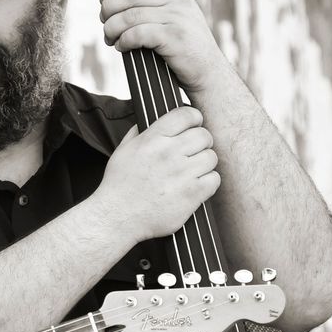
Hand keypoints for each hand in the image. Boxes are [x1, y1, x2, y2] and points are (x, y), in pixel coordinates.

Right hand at [93, 106, 219, 243]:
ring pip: (211, 157)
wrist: (117, 216)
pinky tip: (195, 185)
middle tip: (192, 152)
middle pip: (204, 136)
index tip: (193, 126)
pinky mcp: (192, 194)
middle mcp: (168, 153)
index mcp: (152, 139)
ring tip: (192, 171)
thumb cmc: (119, 185)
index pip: (187, 115)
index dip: (194, 119)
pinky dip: (208, 182)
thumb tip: (153, 120)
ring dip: (204, 164)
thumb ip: (139, 132)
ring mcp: (181, 174)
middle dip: (200, 143)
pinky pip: (214, 179)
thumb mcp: (123, 150)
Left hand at [98, 0, 229, 91]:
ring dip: (112, 28)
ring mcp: (178, 17)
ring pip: (130, 16)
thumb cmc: (178, 44)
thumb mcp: (165, 16)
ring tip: (110, 38)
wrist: (207, 71)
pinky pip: (137, 33)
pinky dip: (124, 41)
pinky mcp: (174, 37)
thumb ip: (139, 5)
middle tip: (105, 23)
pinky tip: (123, 47)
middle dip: (108, 9)